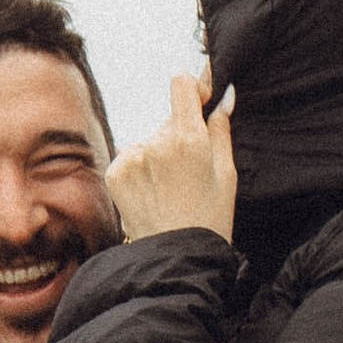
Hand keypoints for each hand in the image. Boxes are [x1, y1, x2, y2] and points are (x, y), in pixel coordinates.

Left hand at [107, 71, 237, 243]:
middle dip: (180, 135)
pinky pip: (131, 157)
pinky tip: (153, 194)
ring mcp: (132, 157)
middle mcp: (155, 142)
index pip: (181, 83)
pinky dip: (141, 170)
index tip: (200, 101)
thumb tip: (223, 97)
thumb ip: (221, 130)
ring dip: (159, 155)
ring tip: (171, 189)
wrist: (176, 258)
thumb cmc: (209, 220)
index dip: (193, 88)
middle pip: (168, 119)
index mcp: (188, 138)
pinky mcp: (115, 172)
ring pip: (150, 140)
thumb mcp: (226, 174)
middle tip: (191, 172)